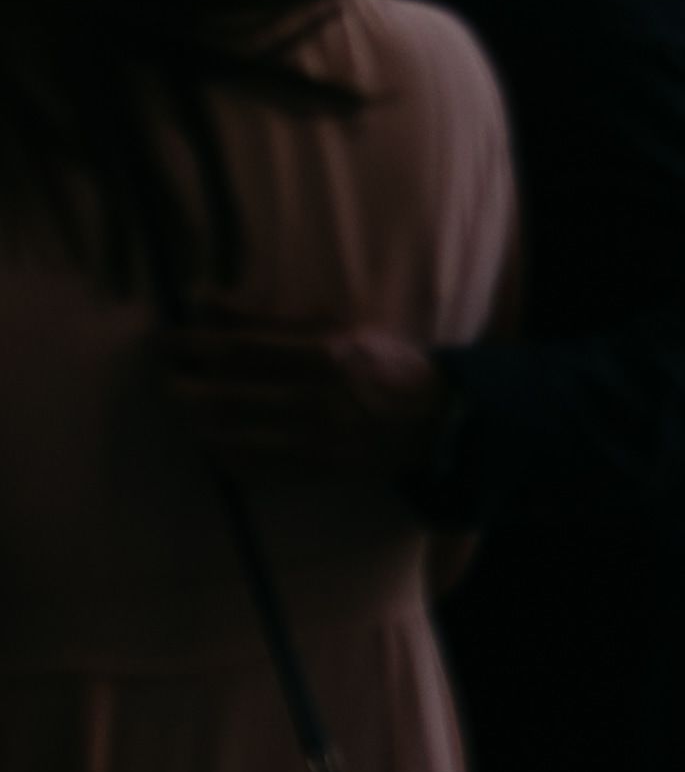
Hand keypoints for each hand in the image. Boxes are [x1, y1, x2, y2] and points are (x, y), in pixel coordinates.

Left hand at [161, 326, 446, 483]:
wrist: (432, 419)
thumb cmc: (380, 361)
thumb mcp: (336, 324)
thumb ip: (268, 315)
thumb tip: (203, 299)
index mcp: (323, 354)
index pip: (238, 349)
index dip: (191, 345)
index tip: (166, 341)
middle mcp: (313, 399)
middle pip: (223, 396)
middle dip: (181, 387)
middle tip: (166, 378)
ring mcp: (310, 440)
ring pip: (227, 436)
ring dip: (195, 423)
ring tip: (186, 410)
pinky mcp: (310, 472)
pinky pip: (246, 469)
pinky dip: (219, 456)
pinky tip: (214, 443)